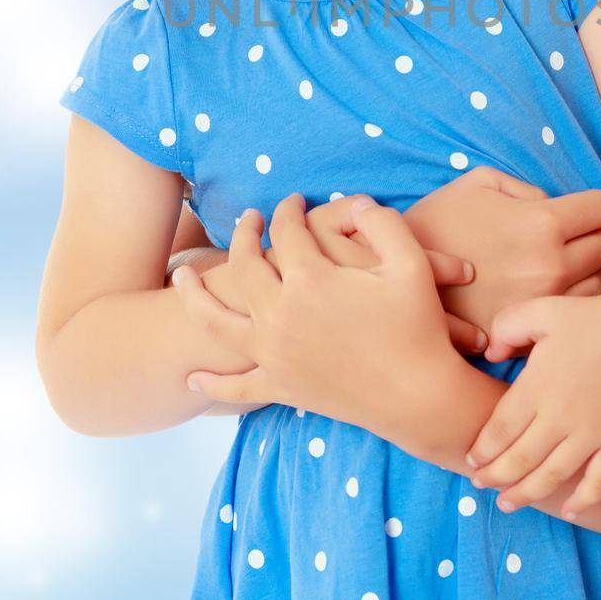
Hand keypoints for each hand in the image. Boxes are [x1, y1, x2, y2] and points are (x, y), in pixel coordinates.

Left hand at [171, 197, 487, 355]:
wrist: (419, 399)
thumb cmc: (419, 328)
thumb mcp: (411, 263)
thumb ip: (382, 222)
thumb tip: (356, 201)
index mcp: (310, 279)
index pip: (287, 230)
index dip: (289, 209)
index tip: (294, 200)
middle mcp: (280, 313)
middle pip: (245, 263)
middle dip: (245, 235)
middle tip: (249, 219)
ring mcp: (274, 353)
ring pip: (216, 320)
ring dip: (194, 296)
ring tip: (181, 277)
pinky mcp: (280, 386)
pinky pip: (236, 385)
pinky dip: (212, 383)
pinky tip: (192, 379)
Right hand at [406, 166, 600, 346]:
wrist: (396, 274)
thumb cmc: (437, 221)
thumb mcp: (478, 183)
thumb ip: (527, 189)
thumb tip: (553, 207)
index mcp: (542, 224)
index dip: (592, 205)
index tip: (579, 210)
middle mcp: (550, 267)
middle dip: (593, 238)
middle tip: (570, 237)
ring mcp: (540, 305)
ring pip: (597, 288)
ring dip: (586, 273)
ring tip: (558, 266)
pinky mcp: (527, 332)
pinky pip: (569, 317)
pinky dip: (567, 304)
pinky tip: (544, 292)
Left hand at [463, 292, 600, 522]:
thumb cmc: (590, 317)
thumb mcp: (539, 310)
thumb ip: (506, 328)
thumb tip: (491, 356)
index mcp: (538, 386)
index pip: (500, 430)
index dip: (482, 450)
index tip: (471, 459)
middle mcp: (562, 416)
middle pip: (520, 460)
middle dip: (495, 477)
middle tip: (479, 484)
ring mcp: (592, 433)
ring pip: (552, 476)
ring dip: (527, 494)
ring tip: (507, 504)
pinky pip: (599, 480)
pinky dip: (583, 500)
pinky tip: (568, 511)